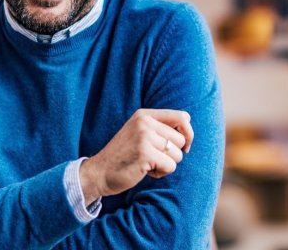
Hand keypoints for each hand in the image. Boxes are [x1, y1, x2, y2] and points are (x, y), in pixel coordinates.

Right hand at [79, 109, 193, 204]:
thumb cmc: (123, 156)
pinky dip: (161, 173)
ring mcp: (144, 137)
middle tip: (153, 158)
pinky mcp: (145, 154)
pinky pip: (170, 166)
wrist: (98, 172)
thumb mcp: (139, 133)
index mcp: (144, 115)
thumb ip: (159, 127)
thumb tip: (188, 125)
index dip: (188, 133)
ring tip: (147, 164)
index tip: (183, 146)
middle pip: (181, 140)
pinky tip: (145, 171)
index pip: (182, 117)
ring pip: (177, 155)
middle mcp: (145, 122)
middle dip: (172, 154)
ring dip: (166, 164)